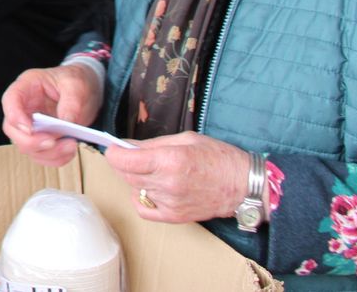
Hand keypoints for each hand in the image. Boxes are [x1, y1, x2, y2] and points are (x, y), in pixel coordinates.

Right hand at [1, 63, 104, 166]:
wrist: (86, 89)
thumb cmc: (74, 81)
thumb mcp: (76, 84)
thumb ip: (70, 103)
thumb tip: (66, 123)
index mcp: (26, 87)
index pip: (10, 101)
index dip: (15, 116)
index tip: (30, 129)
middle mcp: (23, 108)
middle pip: (12, 129)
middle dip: (32, 141)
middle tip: (54, 142)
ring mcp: (30, 125)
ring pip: (26, 147)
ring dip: (48, 152)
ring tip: (71, 145)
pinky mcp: (41, 139)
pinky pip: (41, 155)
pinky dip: (55, 158)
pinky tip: (69, 150)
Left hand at [105, 132, 250, 223]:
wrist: (243, 185)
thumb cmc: (218, 157)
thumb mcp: (184, 140)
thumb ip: (152, 144)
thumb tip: (126, 146)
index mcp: (169, 160)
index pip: (124, 161)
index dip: (114, 153)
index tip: (113, 148)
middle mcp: (167, 183)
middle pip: (126, 175)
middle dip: (124, 164)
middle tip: (133, 157)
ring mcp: (170, 202)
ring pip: (135, 189)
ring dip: (136, 179)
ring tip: (152, 171)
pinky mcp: (175, 216)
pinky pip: (144, 209)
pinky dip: (142, 198)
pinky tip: (152, 189)